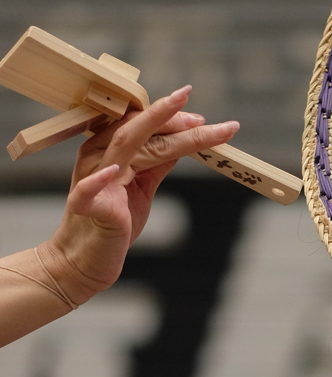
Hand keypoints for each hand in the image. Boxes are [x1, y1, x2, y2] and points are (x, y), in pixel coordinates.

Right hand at [36, 87, 239, 303]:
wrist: (85, 260)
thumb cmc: (113, 224)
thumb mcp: (142, 188)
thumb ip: (157, 164)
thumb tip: (181, 142)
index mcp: (108, 148)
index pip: (141, 125)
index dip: (171, 119)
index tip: (201, 119)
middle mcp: (98, 156)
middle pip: (137, 130)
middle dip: (169, 118)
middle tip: (201, 116)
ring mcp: (91, 179)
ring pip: (124, 147)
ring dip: (155, 131)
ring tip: (186, 124)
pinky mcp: (87, 208)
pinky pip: (88, 191)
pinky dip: (99, 180)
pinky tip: (114, 171)